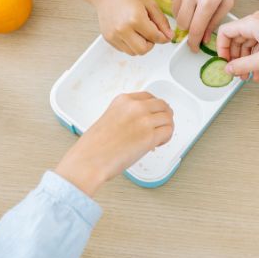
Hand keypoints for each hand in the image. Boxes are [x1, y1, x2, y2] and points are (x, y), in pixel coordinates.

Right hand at [54, 92, 174, 195]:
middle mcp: (135, 107)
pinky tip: (157, 144)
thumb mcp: (109, 119)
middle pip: (162, 105)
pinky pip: (168, 131)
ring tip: (158, 138)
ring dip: (166, 128)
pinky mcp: (150, 136)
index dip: (155, 107)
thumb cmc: (94, 146)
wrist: (89, 160)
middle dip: (164, 116)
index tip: (155, 114)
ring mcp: (144, 120)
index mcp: (123, 101)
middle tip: (161, 126)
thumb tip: (140, 124)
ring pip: (168, 118)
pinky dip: (166, 138)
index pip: (148, 96)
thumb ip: (126, 116)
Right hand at [94, 0, 171, 55]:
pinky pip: (124, 49)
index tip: (165, 35)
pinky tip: (129, 31)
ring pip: (133, 53)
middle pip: (143, 50)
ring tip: (138, 31)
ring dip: (139, 45)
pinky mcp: (108, 38)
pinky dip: (130, 44)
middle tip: (149, 32)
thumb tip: (169, 36)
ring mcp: (114, 35)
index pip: (155, 37)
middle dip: (150, 43)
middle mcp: (123, 29)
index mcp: (135, 18)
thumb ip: (161, 21)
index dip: (163, 37)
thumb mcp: (149, 3)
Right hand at [169, 0, 238, 51]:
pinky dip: (180, 0)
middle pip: (182, 23)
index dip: (193, 43)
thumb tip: (203, 37)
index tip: (192, 48)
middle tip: (196, 24)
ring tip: (195, 4)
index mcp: (208, 0)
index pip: (195, 29)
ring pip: (175, 12)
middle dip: (188, 28)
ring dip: (184, 14)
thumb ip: (215, 20)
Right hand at [217, 11, 258, 80]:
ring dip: (246, 60)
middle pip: (236, 39)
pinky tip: (258, 71)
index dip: (221, 48)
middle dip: (235, 58)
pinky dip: (256, 57)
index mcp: (252, 23)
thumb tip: (228, 69)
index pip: (225, 32)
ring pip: (248, 43)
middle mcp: (257, 21)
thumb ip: (243, 65)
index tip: (224, 62)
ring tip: (247, 76)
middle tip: (236, 73)